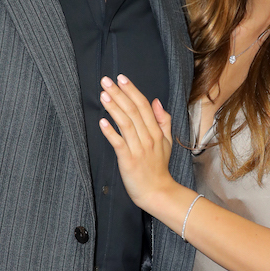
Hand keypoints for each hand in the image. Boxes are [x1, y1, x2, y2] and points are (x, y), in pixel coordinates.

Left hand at [99, 75, 175, 210]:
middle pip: (133, 110)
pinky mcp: (128, 160)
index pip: (144, 106)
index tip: (121, 78)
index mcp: (156, 132)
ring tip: (103, 95)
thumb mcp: (167, 142)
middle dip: (119, 93)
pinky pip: (118, 143)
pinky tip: (102, 121)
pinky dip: (110, 132)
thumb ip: (163, 121)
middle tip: (106, 80)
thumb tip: (156, 101)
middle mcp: (148, 138)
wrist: (157, 192)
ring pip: (126, 123)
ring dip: (114, 108)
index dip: (132, 90)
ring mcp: (138, 149)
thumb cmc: (158, 167)